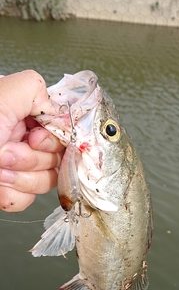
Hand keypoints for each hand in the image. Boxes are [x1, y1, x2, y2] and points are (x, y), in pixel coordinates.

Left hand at [0, 70, 63, 211]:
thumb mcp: (0, 96)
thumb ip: (34, 90)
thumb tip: (56, 109)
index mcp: (21, 115)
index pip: (60, 131)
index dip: (51, 139)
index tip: (34, 138)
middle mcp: (21, 139)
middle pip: (55, 158)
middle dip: (30, 158)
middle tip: (3, 152)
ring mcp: (16, 167)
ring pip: (44, 181)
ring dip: (21, 178)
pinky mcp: (8, 189)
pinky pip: (27, 200)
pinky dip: (11, 194)